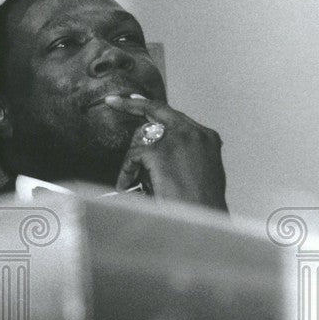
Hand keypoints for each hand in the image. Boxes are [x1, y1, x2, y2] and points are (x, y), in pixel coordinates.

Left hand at [104, 94, 227, 211]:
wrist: (202, 221)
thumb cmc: (200, 206)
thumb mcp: (200, 172)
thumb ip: (183, 155)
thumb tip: (159, 150)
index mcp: (206, 137)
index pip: (174, 114)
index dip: (151, 106)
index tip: (134, 98)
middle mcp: (194, 133)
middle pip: (156, 112)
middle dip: (131, 106)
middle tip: (113, 101)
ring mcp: (178, 140)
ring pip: (141, 138)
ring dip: (132, 159)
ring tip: (130, 180)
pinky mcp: (161, 152)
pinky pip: (133, 156)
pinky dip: (126, 171)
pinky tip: (127, 185)